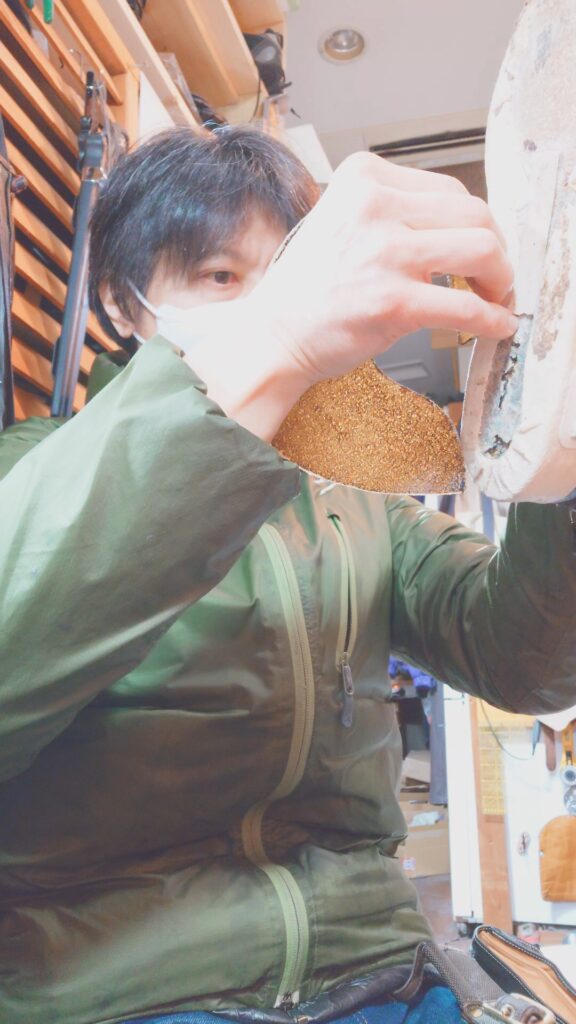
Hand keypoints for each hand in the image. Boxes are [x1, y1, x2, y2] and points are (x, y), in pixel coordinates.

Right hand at [246, 152, 516, 385]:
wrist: (273, 335)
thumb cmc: (307, 288)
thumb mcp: (343, 222)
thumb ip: (393, 215)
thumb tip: (459, 230)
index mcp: (363, 179)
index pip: (448, 188)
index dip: (474, 223)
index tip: (477, 248)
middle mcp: (375, 207)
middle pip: (475, 213)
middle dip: (496, 249)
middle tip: (494, 277)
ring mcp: (385, 253)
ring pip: (482, 250)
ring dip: (501, 279)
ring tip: (496, 298)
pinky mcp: (393, 301)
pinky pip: (466, 307)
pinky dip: (492, 319)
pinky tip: (496, 327)